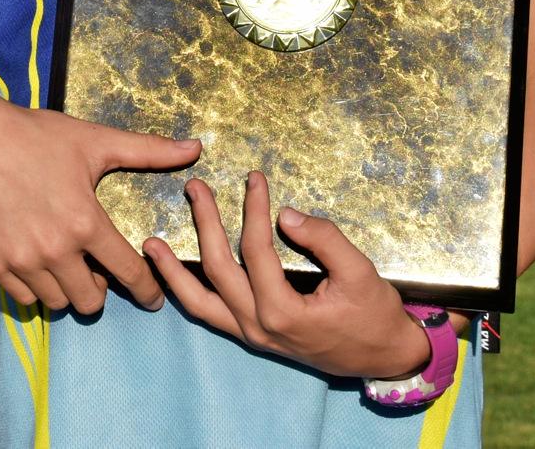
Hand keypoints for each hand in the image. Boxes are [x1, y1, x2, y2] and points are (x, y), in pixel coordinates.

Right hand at [0, 88, 201, 314]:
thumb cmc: (36, 135)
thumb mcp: (94, 140)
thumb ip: (148, 151)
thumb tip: (196, 147)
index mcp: (85, 222)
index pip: (129, 274)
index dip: (147, 290)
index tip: (152, 296)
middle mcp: (54, 249)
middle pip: (92, 302)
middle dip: (102, 289)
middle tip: (98, 268)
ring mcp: (20, 260)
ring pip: (58, 303)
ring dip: (69, 289)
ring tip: (69, 263)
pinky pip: (25, 298)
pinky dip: (36, 288)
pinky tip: (40, 263)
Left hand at [145, 171, 432, 379]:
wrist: (383, 357)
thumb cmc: (375, 314)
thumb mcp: (360, 272)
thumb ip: (324, 240)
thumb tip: (286, 214)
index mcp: (282, 311)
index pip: (255, 250)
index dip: (253, 209)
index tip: (254, 178)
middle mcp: (257, 326)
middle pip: (218, 267)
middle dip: (204, 223)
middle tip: (195, 188)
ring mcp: (251, 335)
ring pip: (199, 301)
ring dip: (173, 270)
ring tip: (151, 242)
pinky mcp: (252, 337)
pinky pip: (209, 315)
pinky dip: (186, 294)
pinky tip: (171, 274)